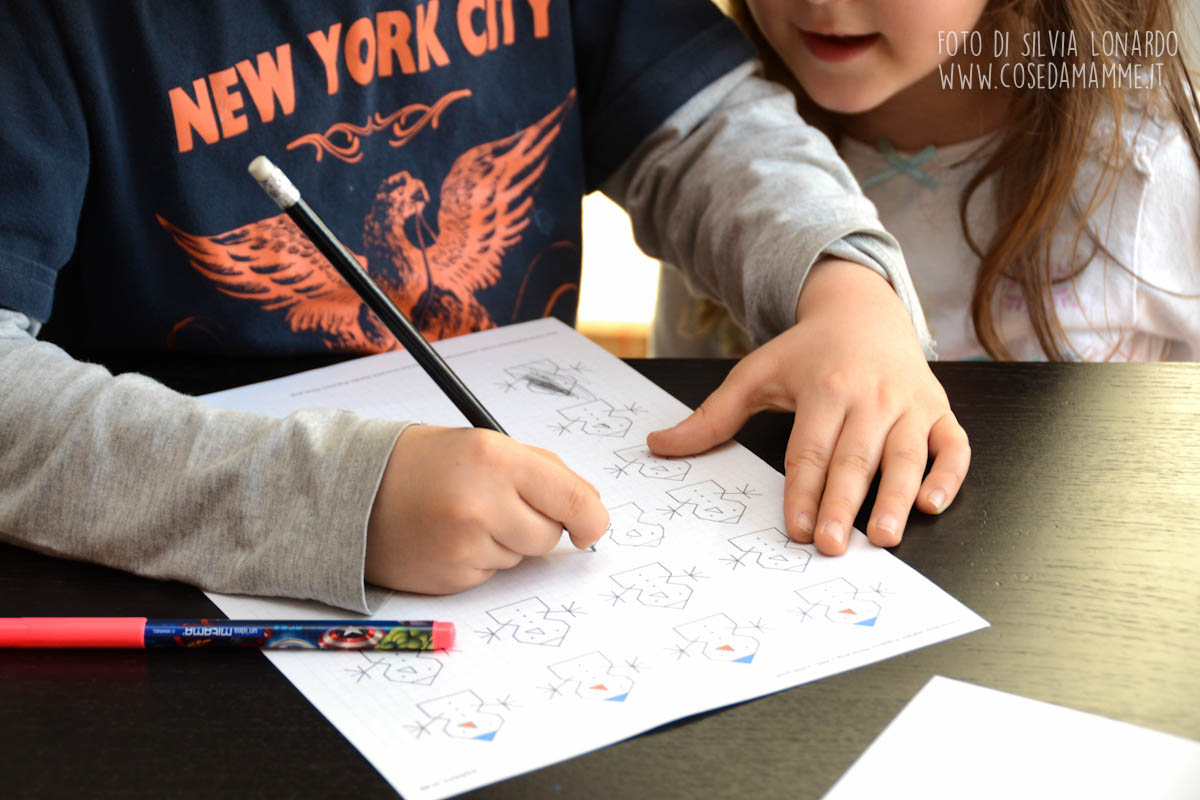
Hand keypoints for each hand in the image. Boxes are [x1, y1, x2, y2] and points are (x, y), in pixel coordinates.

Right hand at [364, 425, 609, 592]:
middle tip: (499, 504)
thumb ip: (538, 470)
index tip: (590, 526)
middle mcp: (482, 504)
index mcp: (496, 460)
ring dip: (506, 542)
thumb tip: (588, 506)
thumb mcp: (482, 444)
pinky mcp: (452, 578)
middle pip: (549, 534)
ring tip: (463, 516)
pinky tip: (449, 537)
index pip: (574, 499)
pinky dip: (479, 559)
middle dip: (537, 524)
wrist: (353, 490)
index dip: (592, 518)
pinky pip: (491, 574)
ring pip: (521, 556)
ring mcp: (465, 546)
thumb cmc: (422, 463)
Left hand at [647, 257, 968, 555]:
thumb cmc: (808, 353)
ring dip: (896, 497)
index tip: (794, 528)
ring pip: (905, 455)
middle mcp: (869, 396)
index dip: (802, 491)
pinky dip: (949, 474)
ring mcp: (909, 404)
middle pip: (855, 458)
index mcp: (824, 388)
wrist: (864, 310)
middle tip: (832, 545)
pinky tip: (932, 502)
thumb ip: (711, 416)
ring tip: (884, 536)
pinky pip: (952, 445)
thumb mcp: (756, 374)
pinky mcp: (939, 411)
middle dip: (843, 504)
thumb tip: (658, 446)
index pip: (810, 449)